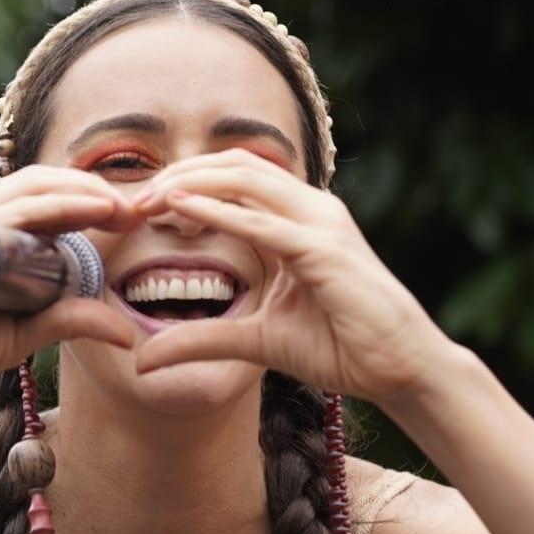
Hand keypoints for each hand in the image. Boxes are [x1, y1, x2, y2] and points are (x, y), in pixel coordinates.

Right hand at [0, 166, 142, 433]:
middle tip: (138, 204)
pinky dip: (49, 211)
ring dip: (79, 192)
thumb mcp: (23, 334)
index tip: (135, 214)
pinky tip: (84, 216)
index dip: (90, 198)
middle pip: (39, 183)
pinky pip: (3, 217)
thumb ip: (68, 319)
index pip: (42, 198)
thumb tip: (125, 330)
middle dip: (92, 187)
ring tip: (119, 205)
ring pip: (26, 191)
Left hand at [129, 148, 455, 404]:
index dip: (184, 182)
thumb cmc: (340, 345)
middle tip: (133, 199)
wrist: (400, 368)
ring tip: (147, 199)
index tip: (138, 206)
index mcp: (296, 218)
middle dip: (180, 173)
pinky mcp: (324, 250)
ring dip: (191, 183)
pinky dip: (221, 211)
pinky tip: (183, 208)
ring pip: (247, 179)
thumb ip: (201, 338)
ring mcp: (321, 224)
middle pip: (234, 165)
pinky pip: (264, 222)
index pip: (233, 178)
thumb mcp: (255, 340)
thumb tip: (142, 360)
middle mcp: (310, 208)